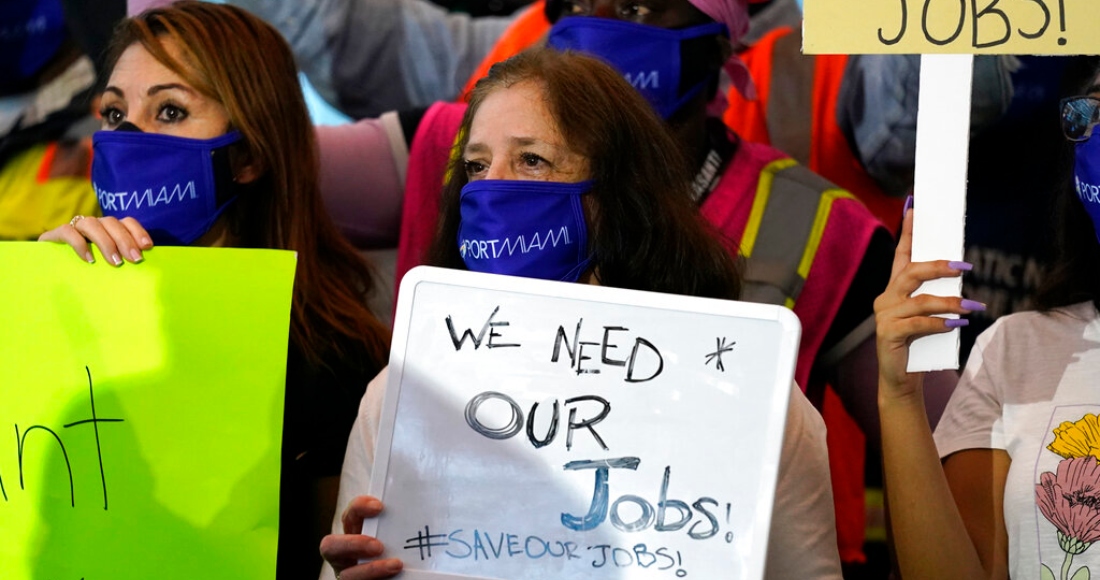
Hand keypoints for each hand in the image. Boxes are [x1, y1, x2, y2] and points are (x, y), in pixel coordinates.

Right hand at [38, 215, 151, 265]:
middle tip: (134, 260)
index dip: (137, 231)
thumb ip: (123, 260)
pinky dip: (79, 244)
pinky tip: (89, 259)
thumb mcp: (108, 265)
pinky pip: (68, 231)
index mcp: (109, 230)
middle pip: (111, 222)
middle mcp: (94, 225)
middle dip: (125, 240)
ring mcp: (74, 228)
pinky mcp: (55, 235)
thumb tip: (146, 269)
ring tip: (115, 262)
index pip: (126, 221)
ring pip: (92, 224)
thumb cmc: (88, 272)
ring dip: (106, 242)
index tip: (147, 247)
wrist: (50, 273)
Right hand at [320, 496, 402, 579]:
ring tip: (396, 566)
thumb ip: (401, 522)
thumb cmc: (405, 553)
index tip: (379, 506)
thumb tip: (423, 495)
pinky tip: (397, 578)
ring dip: (370, 570)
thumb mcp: (399, 536)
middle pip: (331, 546)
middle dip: (353, 544)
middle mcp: (347, 557)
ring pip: (347, 576)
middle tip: (378, 546)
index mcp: (355, 535)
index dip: (358, 508)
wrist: (404, 574)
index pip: (350, 515)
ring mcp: (351, 575)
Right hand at [873, 207, 983, 399]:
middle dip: (938, 266)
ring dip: (948, 302)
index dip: (908, 232)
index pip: (901, 255)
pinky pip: (917, 324)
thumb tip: (959, 275)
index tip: (915, 208)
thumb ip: (936, 297)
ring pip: (919, 300)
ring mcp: (884, 316)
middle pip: (911, 273)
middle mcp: (885, 298)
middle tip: (964, 266)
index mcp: (894, 290)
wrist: (900, 379)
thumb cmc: (918, 345)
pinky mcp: (887, 334)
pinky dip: (939, 324)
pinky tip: (955, 326)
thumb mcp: (929, 316)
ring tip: (971, 305)